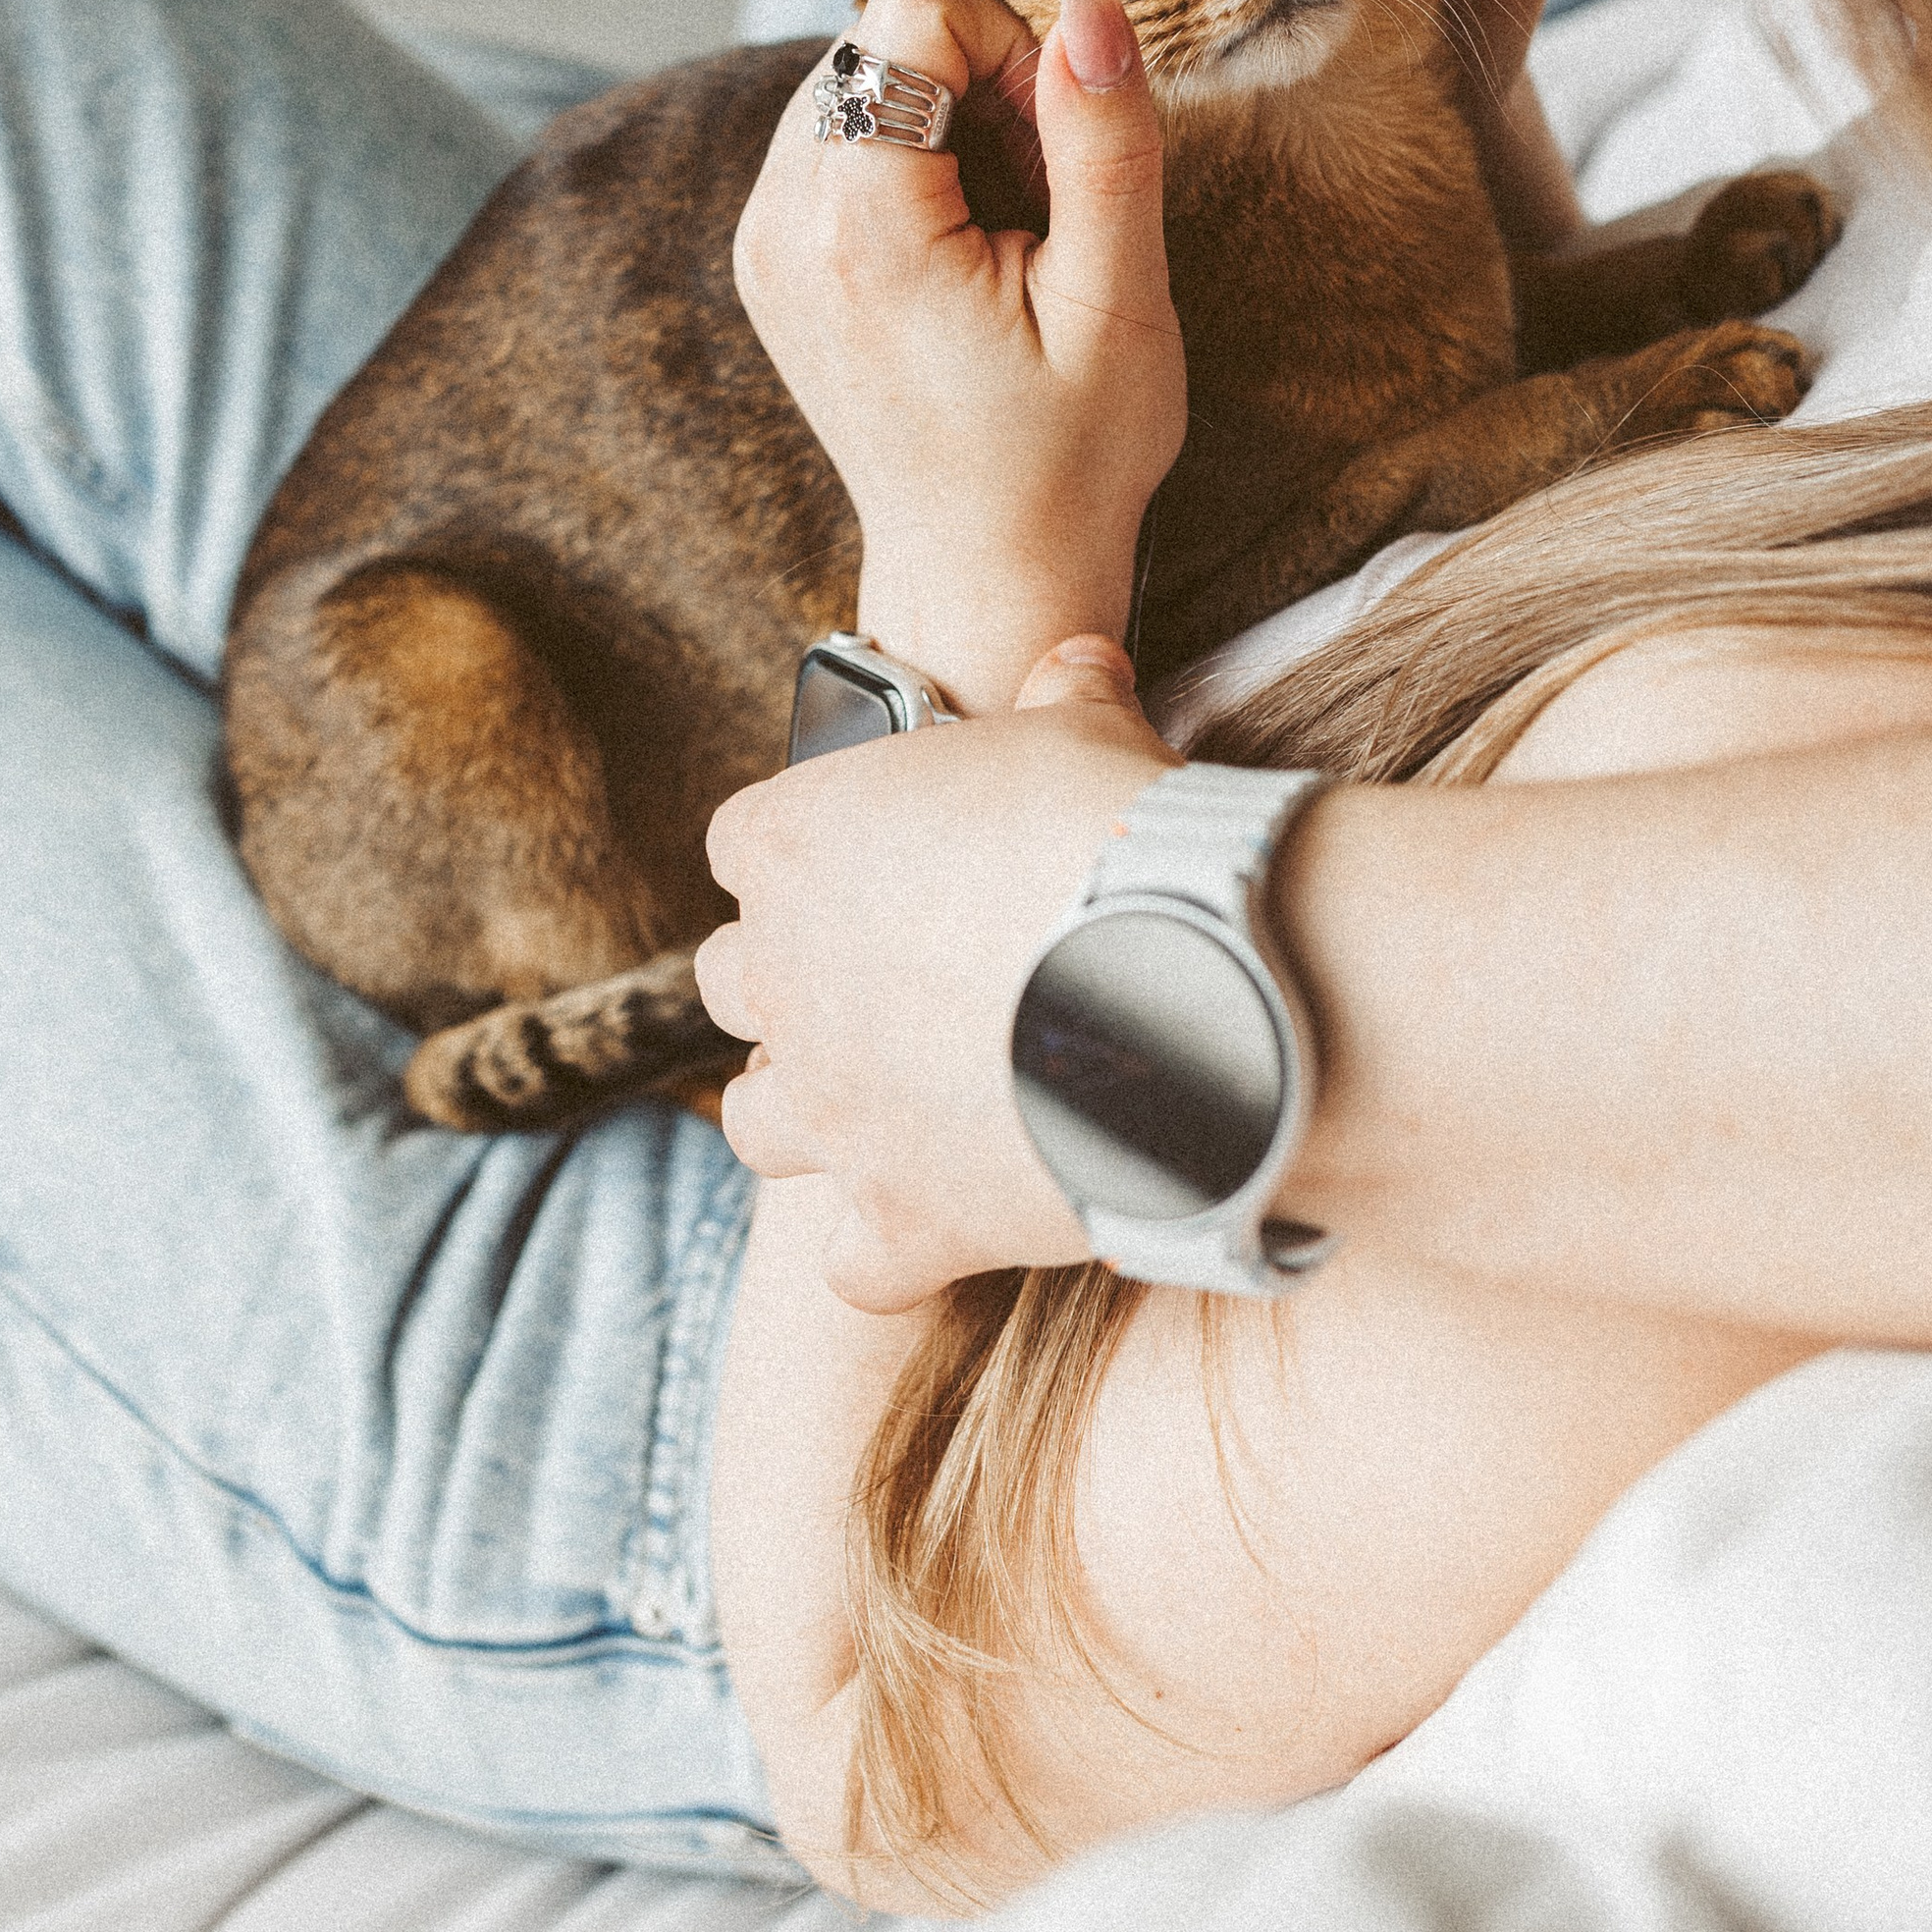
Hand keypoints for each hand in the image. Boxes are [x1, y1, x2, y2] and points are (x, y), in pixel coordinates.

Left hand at [699, 638, 1178, 1309]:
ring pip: (757, 1124)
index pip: (745, 844)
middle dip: (795, 984)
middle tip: (896, 980)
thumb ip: (1060, 698)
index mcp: (798, 846)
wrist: (1200, 983)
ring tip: (898, 1101)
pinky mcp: (905, 1219)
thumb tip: (1076, 667)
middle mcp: (785, 984)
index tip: (877, 862)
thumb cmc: (1130, 834)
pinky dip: (893, 1249)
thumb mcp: (1089, 728)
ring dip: (812, 1113)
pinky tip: (956, 1220)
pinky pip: (857, 1264)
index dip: (811, 853)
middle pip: (731, 985)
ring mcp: (835, 1111)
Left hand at [733, 0, 1186, 711]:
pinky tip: (959, 251)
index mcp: (860, 231)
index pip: (910, 14)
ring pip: (855, 80)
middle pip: (877, 39)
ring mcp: (761, 244)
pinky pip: (833, 139)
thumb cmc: (1070, 459)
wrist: (985, 573)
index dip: (1009, 53)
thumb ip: (1103, 136)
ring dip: (943, 121)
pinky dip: (905, 162)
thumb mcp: (1118, 300)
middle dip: (975, 86)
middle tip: (1038, 207)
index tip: (1056, 154)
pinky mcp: (767, 259)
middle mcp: (780, 225)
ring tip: (1002, 234)